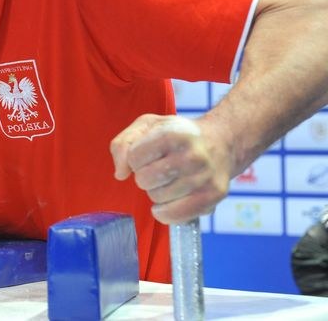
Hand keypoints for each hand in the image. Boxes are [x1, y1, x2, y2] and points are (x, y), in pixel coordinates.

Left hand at [110, 114, 230, 223]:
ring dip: (157, 191)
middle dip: (145, 175)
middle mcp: (192, 155)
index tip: (148, 154)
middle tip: (158, 168)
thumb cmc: (178, 135)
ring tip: (171, 179)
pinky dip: (165, 212)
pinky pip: (174, 216)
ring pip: (157, 198)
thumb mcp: (147, 126)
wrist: (221, 142)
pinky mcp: (212, 196)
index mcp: (174, 133)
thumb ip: (123, 143)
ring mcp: (204, 177)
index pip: (134, 157)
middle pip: (144, 180)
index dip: (135, 157)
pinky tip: (170, 200)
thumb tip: (120, 173)